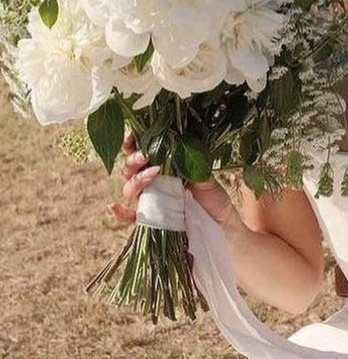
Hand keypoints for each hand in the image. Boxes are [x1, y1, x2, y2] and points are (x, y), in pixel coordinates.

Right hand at [109, 133, 241, 230]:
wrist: (221, 222)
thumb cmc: (213, 195)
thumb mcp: (205, 175)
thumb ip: (191, 163)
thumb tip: (181, 148)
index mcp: (164, 165)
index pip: (140, 150)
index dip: (133, 142)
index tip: (133, 136)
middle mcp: (153, 181)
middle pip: (130, 168)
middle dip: (133, 160)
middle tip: (145, 155)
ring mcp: (150, 200)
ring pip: (129, 188)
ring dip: (135, 180)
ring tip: (153, 174)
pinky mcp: (151, 219)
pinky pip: (130, 217)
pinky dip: (120, 213)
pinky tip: (114, 207)